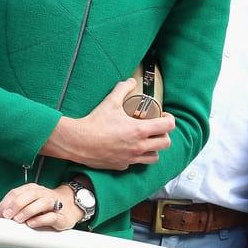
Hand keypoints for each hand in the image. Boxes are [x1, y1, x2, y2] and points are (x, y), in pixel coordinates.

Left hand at [0, 182, 77, 230]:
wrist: (71, 206)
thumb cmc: (45, 207)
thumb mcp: (30, 203)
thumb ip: (16, 207)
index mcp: (33, 189)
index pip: (17, 192)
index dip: (6, 203)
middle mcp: (43, 193)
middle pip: (29, 194)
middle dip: (16, 204)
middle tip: (7, 216)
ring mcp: (53, 203)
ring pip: (42, 202)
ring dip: (28, 210)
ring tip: (18, 220)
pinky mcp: (61, 216)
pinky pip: (51, 216)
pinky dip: (41, 219)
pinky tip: (32, 223)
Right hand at [41, 78, 175, 169]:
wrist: (78, 142)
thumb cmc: (95, 122)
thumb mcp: (110, 102)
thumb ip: (123, 89)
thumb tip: (131, 81)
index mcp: (140, 130)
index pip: (169, 126)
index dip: (169, 119)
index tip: (163, 116)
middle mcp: (139, 146)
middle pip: (166, 143)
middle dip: (164, 134)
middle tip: (156, 128)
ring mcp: (131, 158)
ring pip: (155, 157)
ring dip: (154, 148)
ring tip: (146, 140)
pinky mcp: (122, 165)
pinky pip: (137, 163)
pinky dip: (137, 156)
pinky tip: (130, 148)